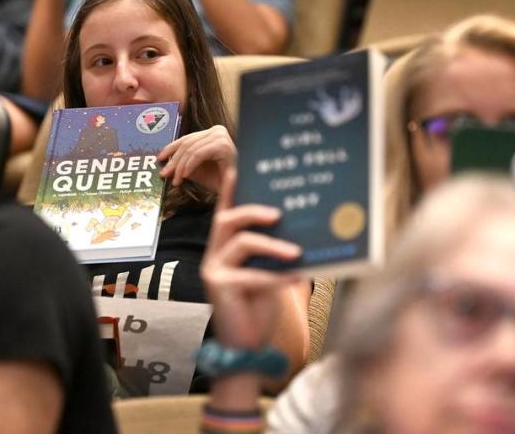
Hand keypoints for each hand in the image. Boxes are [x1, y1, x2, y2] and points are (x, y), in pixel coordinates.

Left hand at [158, 125, 235, 192]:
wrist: (235, 190)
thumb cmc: (219, 180)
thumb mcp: (196, 169)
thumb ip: (182, 162)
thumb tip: (164, 160)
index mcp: (212, 133)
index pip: (186, 139)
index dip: (171, 148)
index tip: (160, 158)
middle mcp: (217, 130)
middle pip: (187, 143)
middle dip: (173, 160)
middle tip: (164, 174)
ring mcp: (221, 136)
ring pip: (191, 149)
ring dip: (180, 167)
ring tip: (176, 180)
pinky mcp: (223, 145)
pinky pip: (198, 155)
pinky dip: (189, 166)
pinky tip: (185, 176)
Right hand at [201, 170, 303, 349]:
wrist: (247, 347)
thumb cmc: (259, 305)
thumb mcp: (268, 271)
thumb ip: (274, 250)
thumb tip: (300, 225)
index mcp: (225, 244)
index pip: (226, 209)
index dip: (231, 188)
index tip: (240, 166)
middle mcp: (214, 253)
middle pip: (227, 219)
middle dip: (253, 210)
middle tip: (279, 213)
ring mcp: (213, 270)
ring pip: (241, 244)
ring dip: (272, 245)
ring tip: (297, 252)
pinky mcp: (219, 288)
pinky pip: (251, 276)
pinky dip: (277, 276)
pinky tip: (297, 277)